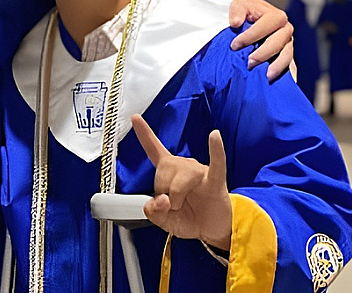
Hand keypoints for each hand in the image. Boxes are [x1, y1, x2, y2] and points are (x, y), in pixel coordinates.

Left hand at [132, 115, 231, 249]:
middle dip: (163, 192)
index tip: (135, 117)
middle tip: (173, 206)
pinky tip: (214, 137)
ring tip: (185, 205)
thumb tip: (162, 200)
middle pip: (163, 170)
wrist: (210, 233)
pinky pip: (217, 163)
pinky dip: (215, 150)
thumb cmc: (189, 220)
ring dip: (178, 196)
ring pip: (181, 177)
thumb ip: (153, 212)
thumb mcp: (164, 220)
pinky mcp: (216, 180)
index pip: (154, 149)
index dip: (144, 134)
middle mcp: (184, 167)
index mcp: (169, 172)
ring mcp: (200, 172)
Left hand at [228, 0, 293, 81]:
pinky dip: (288, 75)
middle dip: (264, 53)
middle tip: (249, 63)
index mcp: (275, 16)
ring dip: (277, 66)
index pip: (268, 24)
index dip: (251, 35)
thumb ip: (237, 10)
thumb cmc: (245, 12)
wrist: (250, 19)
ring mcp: (287, 44)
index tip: (235, 45)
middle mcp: (285, 30)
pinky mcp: (286, 56)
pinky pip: (291, 66)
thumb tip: (236, 22)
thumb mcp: (239, 5)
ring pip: (287, 55)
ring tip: (266, 76)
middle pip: (279, 42)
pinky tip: (282, 84)